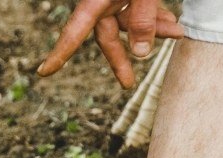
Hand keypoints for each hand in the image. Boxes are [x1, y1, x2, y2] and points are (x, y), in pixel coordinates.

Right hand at [37, 0, 183, 87]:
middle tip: (128, 84)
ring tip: (178, 34)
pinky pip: (137, 8)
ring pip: (128, 21)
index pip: (74, 32)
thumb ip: (144, 19)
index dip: (60, 53)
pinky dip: (154, 16)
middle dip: (121, 56)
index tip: (44, 71)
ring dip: (152, 30)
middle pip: (105, 34)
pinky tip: (172, 22)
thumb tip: (141, 54)